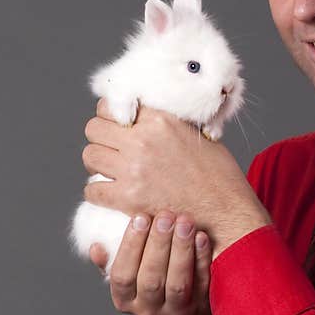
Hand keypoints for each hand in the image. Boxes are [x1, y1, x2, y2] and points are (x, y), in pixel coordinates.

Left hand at [82, 101, 271, 258]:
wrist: (225, 209)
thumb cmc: (216, 173)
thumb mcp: (195, 133)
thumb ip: (166, 123)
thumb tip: (145, 117)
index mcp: (159, 119)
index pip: (111, 105)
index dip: (110, 115)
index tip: (116, 125)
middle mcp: (142, 140)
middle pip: (94, 128)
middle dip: (101, 137)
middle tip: (111, 148)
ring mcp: (133, 169)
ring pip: (90, 156)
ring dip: (97, 162)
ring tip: (109, 169)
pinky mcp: (129, 198)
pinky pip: (92, 190)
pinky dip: (97, 192)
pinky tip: (110, 192)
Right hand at [88, 210, 218, 314]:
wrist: (184, 305)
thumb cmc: (149, 276)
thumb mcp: (128, 272)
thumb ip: (112, 259)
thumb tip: (96, 246)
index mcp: (124, 299)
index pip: (122, 275)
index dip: (130, 246)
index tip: (139, 217)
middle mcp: (148, 309)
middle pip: (151, 279)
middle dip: (158, 244)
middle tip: (165, 215)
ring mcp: (176, 310)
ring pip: (177, 283)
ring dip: (181, 249)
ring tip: (185, 221)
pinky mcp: (201, 306)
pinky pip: (203, 282)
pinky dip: (202, 258)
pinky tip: (201, 236)